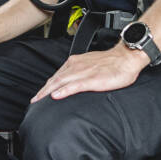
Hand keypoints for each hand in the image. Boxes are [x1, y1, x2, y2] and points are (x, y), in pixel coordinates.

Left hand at [30, 46, 147, 102]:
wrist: (126, 57)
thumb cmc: (112, 63)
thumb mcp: (91, 66)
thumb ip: (80, 73)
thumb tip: (72, 84)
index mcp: (75, 63)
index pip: (57, 76)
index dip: (46, 87)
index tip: (39, 96)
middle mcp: (76, 66)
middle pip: (55, 80)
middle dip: (43, 92)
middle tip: (34, 102)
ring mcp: (83, 72)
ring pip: (61, 82)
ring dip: (48, 92)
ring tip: (39, 101)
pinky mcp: (92, 79)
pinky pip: (75, 85)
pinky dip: (64, 90)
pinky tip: (57, 96)